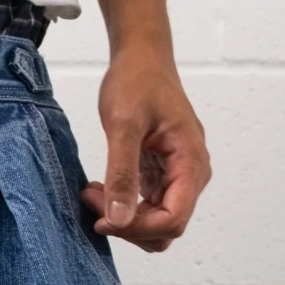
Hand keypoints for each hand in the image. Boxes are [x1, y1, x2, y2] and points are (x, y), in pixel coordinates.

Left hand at [83, 44, 209, 253]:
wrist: (142, 56)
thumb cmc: (137, 80)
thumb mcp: (123, 125)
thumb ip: (122, 174)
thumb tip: (118, 220)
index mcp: (191, 163)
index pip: (172, 220)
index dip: (137, 229)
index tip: (102, 219)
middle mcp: (191, 174)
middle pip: (165, 228)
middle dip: (128, 226)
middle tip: (94, 201)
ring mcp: (178, 175)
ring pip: (155, 222)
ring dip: (123, 218)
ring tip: (93, 193)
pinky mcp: (162, 173)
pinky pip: (146, 205)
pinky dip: (122, 205)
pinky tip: (100, 188)